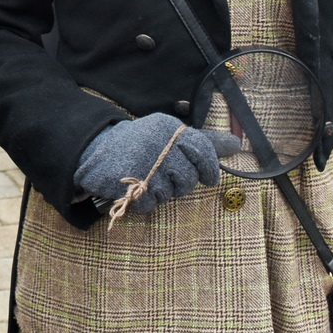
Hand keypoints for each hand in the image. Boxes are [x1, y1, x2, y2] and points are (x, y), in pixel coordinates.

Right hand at [74, 114, 241, 214]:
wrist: (96, 149)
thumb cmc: (143, 144)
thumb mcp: (170, 135)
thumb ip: (202, 142)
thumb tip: (236, 144)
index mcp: (169, 128)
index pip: (201, 148)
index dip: (210, 167)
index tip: (210, 179)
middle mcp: (158, 143)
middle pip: (188, 178)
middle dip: (181, 184)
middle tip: (166, 176)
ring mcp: (144, 163)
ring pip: (171, 193)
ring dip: (162, 193)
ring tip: (148, 179)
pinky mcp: (130, 183)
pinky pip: (151, 204)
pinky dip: (146, 202)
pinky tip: (137, 188)